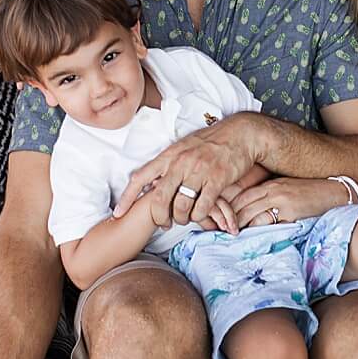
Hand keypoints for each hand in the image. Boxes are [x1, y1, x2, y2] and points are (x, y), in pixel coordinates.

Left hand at [112, 114, 264, 228]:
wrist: (240, 134)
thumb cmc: (211, 142)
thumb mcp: (184, 147)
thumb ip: (168, 163)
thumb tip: (151, 182)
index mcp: (170, 154)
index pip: (141, 176)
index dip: (127, 197)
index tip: (117, 213)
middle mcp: (181, 162)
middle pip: (160, 198)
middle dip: (159, 216)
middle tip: (163, 224)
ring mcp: (199, 171)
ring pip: (181, 206)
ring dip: (181, 218)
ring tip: (185, 218)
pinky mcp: (217, 180)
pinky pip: (202, 208)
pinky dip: (199, 216)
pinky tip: (201, 215)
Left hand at [233, 177, 347, 230]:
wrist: (337, 193)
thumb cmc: (312, 194)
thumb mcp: (288, 190)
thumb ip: (270, 198)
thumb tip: (251, 215)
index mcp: (272, 184)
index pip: (243, 196)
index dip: (230, 208)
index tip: (221, 220)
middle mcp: (274, 191)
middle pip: (243, 206)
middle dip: (231, 221)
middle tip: (222, 232)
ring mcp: (282, 202)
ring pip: (253, 216)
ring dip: (242, 229)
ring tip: (232, 238)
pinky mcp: (291, 213)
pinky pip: (270, 224)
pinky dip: (260, 233)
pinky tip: (254, 240)